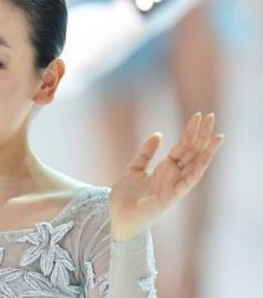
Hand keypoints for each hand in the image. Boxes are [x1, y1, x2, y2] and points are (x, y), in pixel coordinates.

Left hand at [110, 112, 223, 240]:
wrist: (116, 217)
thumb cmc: (125, 197)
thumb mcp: (134, 168)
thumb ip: (146, 152)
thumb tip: (158, 134)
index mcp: (165, 168)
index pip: (183, 146)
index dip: (191, 131)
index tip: (199, 115)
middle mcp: (173, 176)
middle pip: (192, 152)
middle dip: (202, 135)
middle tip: (211, 116)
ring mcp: (174, 186)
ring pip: (195, 165)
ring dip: (206, 151)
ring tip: (217, 135)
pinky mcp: (171, 197)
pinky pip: (187, 182)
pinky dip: (197, 170)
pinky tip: (204, 159)